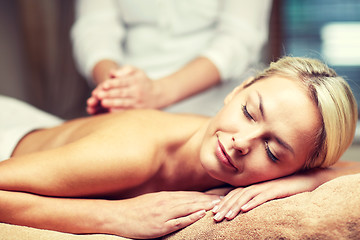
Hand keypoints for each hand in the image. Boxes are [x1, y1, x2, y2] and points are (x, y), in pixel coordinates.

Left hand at [87, 65, 157, 113]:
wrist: (157, 95)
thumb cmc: (142, 81)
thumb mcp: (137, 71)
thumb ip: (125, 70)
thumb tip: (112, 73)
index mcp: (135, 81)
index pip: (122, 82)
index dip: (113, 83)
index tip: (103, 85)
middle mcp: (136, 91)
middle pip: (121, 93)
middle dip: (109, 94)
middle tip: (98, 95)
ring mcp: (137, 102)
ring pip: (124, 103)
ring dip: (112, 103)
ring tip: (102, 103)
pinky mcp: (137, 110)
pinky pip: (127, 111)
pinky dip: (119, 111)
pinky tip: (110, 111)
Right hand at [106, 191, 220, 238]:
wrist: (118, 215)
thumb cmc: (136, 209)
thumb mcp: (154, 201)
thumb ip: (168, 201)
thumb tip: (183, 201)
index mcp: (167, 197)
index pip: (191, 195)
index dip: (206, 196)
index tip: (218, 196)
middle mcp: (168, 203)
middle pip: (193, 200)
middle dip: (210, 200)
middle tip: (226, 200)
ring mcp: (164, 214)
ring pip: (189, 208)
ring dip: (205, 207)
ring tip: (219, 206)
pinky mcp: (160, 225)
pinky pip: (178, 221)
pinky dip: (191, 217)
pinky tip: (201, 215)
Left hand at [211, 171, 323, 221]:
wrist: (306, 180)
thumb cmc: (287, 189)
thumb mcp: (269, 195)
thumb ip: (257, 199)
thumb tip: (245, 209)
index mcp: (254, 186)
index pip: (234, 194)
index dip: (223, 203)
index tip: (213, 212)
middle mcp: (257, 185)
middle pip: (236, 195)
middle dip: (225, 207)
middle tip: (214, 217)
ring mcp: (266, 186)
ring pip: (246, 196)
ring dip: (235, 207)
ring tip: (226, 217)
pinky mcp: (276, 190)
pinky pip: (263, 196)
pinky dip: (253, 203)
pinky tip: (245, 210)